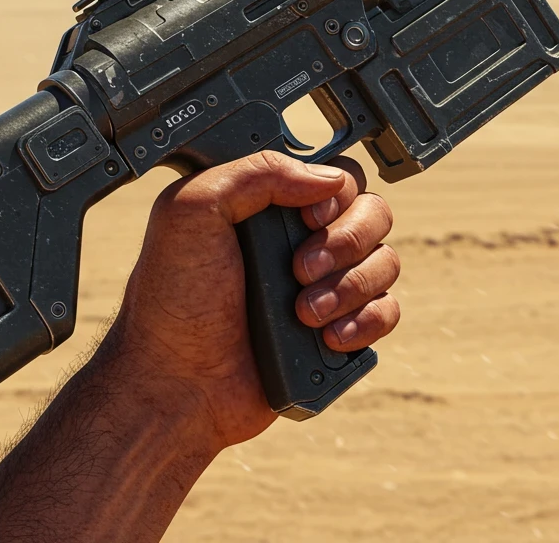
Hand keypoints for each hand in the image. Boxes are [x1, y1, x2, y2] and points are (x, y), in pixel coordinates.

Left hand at [105, 151, 399, 451]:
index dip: (334, 195)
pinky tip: (328, 336)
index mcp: (271, 205)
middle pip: (373, 213)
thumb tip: (327, 178)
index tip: (307, 219)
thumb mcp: (193, 210)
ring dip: (351, 287)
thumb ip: (257, 173)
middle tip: (299, 270)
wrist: (176, 384)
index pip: (336, 176)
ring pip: (385, 261)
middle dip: (346, 242)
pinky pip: (386, 311)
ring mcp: (324, 286)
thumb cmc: (172, 300)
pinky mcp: (339, 330)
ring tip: (303, 313)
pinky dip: (366, 321)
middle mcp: (302, 239)